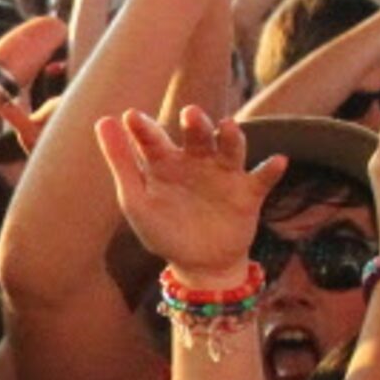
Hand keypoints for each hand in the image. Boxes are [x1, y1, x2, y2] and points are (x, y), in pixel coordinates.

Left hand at [94, 105, 282, 274]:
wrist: (200, 265)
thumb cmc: (164, 230)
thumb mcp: (136, 200)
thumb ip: (121, 162)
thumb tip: (102, 120)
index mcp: (166, 162)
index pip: (153, 140)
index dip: (143, 128)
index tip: (131, 117)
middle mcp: (197, 161)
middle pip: (197, 136)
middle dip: (195, 125)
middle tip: (189, 114)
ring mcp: (224, 174)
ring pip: (230, 148)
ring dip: (230, 136)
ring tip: (227, 127)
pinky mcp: (248, 193)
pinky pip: (262, 178)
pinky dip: (270, 169)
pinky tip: (277, 161)